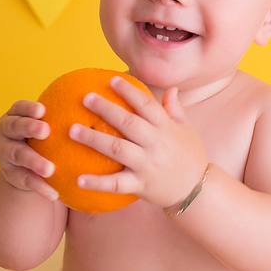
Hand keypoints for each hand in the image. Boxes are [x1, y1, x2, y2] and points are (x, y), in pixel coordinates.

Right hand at [0, 100, 58, 201]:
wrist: (23, 166)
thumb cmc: (41, 139)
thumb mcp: (46, 125)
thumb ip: (60, 116)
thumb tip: (94, 100)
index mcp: (14, 116)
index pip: (19, 108)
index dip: (28, 108)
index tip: (42, 109)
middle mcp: (5, 132)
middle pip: (14, 127)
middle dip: (29, 127)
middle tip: (45, 130)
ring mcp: (4, 154)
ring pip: (17, 154)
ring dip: (34, 161)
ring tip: (50, 169)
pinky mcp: (10, 174)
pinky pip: (25, 180)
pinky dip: (39, 186)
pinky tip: (54, 194)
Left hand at [70, 76, 208, 208]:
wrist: (197, 190)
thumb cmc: (191, 157)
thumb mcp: (188, 130)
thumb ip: (176, 109)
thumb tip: (171, 89)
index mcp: (166, 127)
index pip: (146, 104)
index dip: (129, 91)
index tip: (111, 80)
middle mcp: (155, 144)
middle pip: (128, 122)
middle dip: (106, 109)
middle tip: (86, 98)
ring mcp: (147, 165)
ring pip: (118, 149)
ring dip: (94, 139)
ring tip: (72, 130)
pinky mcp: (140, 185)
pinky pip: (116, 184)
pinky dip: (97, 183)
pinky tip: (78, 179)